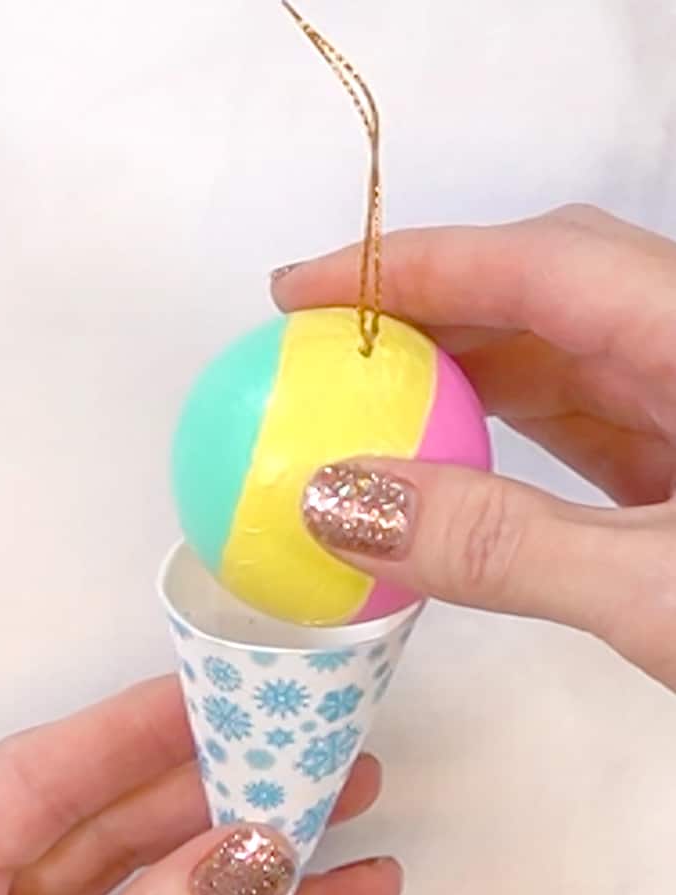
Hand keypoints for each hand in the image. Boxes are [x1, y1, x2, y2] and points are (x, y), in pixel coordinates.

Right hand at [274, 205, 675, 689]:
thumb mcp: (658, 589)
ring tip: (363, 410)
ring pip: (559, 359)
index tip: (299, 291)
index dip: (407, 265)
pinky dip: (506, 437)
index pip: (536, 262)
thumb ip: (501, 543)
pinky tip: (449, 465)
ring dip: (459, 378)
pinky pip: (583, 424)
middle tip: (316, 354)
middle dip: (422, 312)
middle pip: (542, 292)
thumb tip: (344, 502)